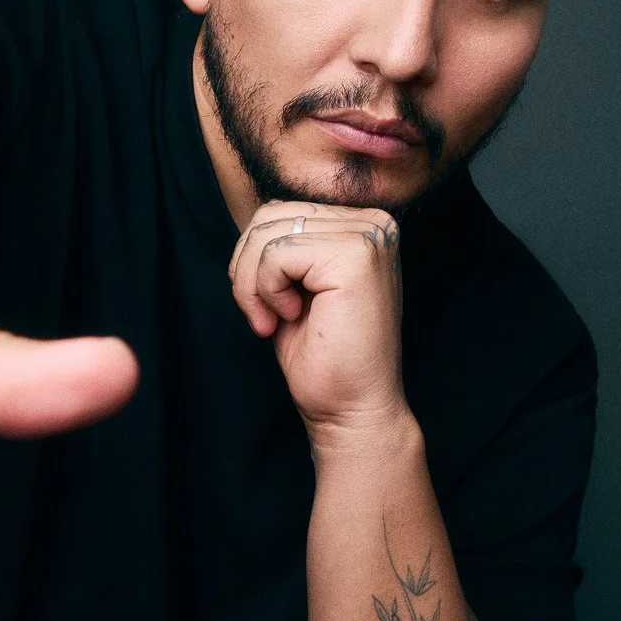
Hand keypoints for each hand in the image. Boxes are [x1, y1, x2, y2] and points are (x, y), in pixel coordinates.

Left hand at [228, 201, 408, 444]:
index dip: (254, 259)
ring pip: (268, 232)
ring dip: (252, 284)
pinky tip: (290, 318)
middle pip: (270, 215)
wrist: (352, 409)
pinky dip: (266, 290)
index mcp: (362, 226)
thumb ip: (286, 246)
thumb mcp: (296, 287)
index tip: (267, 306)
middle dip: (246, 269)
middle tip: (262, 316)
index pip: (280, 211)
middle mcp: (373, 223)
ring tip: (273, 320)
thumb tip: (253, 215)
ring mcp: (369, 236)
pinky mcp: (356, 256)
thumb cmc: (324, 358)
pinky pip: (276, 253)